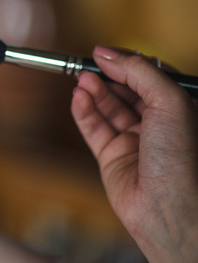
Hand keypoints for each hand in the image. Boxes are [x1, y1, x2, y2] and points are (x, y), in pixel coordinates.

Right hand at [71, 46, 197, 262]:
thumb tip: (106, 54)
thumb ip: (138, 72)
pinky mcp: (112, 157)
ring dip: (93, 91)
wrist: (172, 210)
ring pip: (107, 107)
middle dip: (106, 76)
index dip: (126, 62)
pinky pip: (93, 128)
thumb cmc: (184, 159)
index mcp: (181, 108)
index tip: (103, 52)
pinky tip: (78, 98)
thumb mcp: (170, 101)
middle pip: (125, 89)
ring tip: (81, 79)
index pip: (149, 75)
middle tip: (86, 64)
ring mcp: (135, 140)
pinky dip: (83, 111)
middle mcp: (159, 123)